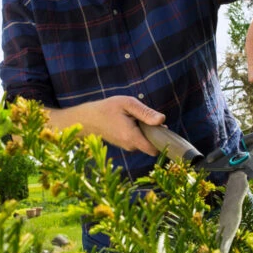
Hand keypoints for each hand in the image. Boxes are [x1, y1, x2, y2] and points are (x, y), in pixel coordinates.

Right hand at [48, 96, 165, 155]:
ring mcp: (127, 146)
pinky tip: (131, 122)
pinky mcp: (125, 144)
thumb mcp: (128, 104)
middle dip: (155, 133)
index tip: (164, 128)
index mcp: (132, 137)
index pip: (155, 149)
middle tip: (147, 118)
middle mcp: (130, 146)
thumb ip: (146, 113)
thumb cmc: (108, 108)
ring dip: (147, 131)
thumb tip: (162, 120)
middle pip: (152, 144)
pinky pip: (139, 140)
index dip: (163, 141)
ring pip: (145, 141)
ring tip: (136, 118)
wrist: (88, 119)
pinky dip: (140, 132)